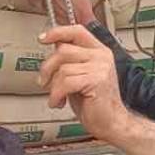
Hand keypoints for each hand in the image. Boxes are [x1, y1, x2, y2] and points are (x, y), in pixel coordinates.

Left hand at [37, 25, 130, 141]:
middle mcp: (101, 56)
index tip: (43, 38)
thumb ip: (70, 61)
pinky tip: (59, 102)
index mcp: (99, 51)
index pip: (77, 31)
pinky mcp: (96, 80)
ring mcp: (100, 67)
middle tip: (44, 81)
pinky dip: (56, 94)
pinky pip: (66, 82)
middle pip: (63, 49)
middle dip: (47, 68)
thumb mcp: (80, 77)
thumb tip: (53, 48)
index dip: (58, 32)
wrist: (111, 123)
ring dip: (53, 87)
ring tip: (57, 97)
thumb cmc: (96, 104)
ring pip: (62, 69)